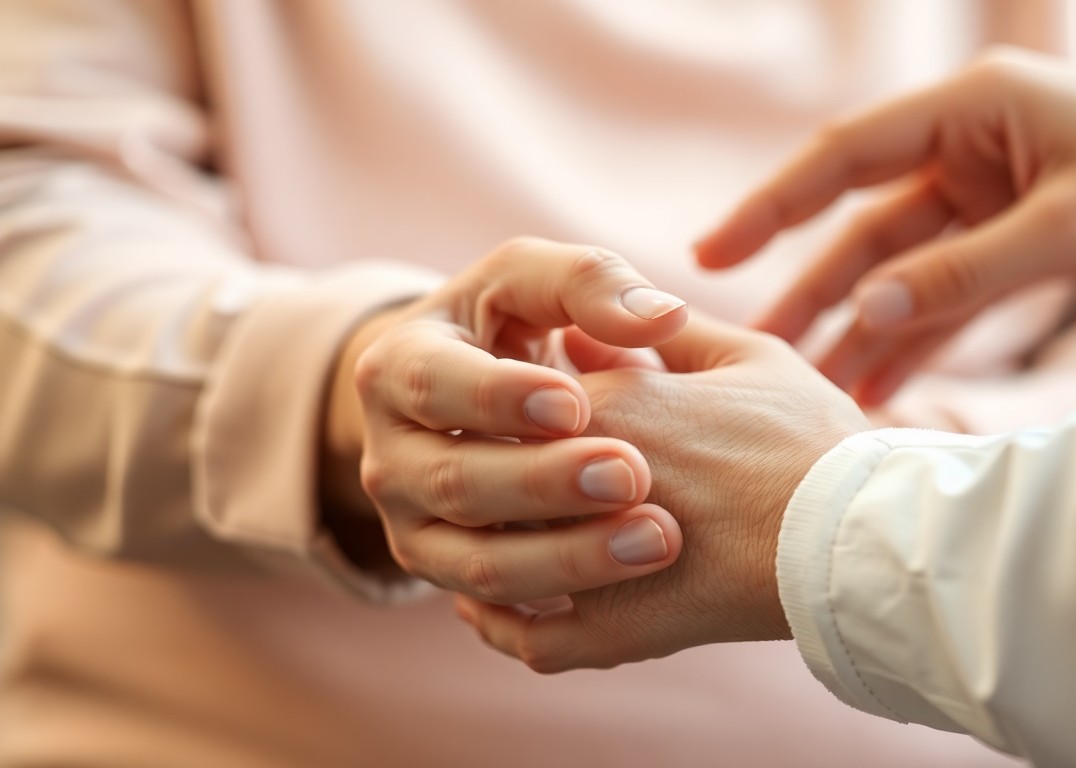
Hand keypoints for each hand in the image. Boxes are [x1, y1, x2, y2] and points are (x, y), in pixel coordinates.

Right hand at [322, 237, 690, 601]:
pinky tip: (631, 589)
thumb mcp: (535, 282)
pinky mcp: (451, 575)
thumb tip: (664, 317)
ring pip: (478, 562)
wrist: (476, 395)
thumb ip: (591, 283)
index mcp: (398, 368)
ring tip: (656, 538)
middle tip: (631, 473)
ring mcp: (414, 526)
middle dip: (545, 483)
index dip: (500, 398)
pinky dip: (563, 600)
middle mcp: (390, 456)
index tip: (576, 403)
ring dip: (569, 557)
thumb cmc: (512, 323)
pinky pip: (500, 605)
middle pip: (457, 482)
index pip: (434, 385)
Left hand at [455, 313, 871, 671]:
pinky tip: (507, 611)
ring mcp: (584, 557)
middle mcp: (573, 476)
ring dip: (493, 545)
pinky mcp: (609, 630)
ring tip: (504, 541)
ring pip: (494, 552)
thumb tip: (590, 325)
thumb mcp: (745, 356)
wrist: (856, 532)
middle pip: (493, 474)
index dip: (521, 412)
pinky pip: (527, 636)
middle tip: (506, 484)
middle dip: (496, 477)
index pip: (516, 399)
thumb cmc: (810, 438)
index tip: (533, 420)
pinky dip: (506, 626)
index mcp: (604, 401)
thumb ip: (663, 334)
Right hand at [695, 49, 1075, 405]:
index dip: (772, 205)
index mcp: (969, 111)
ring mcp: (982, 199)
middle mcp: (963, 150)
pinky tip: (877, 386)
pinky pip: (944, 295)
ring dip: (858, 328)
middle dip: (811, 290)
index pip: (846, 156)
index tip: (713, 252)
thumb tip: (870, 314)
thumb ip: (965, 272)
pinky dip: (915, 339)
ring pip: (897, 271)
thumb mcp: (1070, 225)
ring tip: (810, 387)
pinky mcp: (1005, 241)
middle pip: (862, 227)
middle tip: (753, 347)